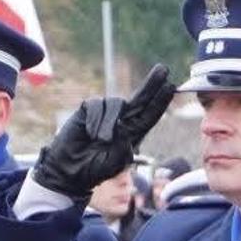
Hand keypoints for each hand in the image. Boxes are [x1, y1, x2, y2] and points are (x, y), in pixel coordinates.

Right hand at [32, 65, 175, 200]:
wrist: (69, 171)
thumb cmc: (93, 170)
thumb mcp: (113, 163)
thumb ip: (122, 147)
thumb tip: (123, 124)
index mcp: (132, 133)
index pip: (149, 114)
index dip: (160, 101)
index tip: (171, 86)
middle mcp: (121, 120)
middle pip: (140, 99)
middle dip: (152, 84)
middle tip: (163, 69)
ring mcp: (105, 114)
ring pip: (116, 104)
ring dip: (109, 122)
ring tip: (100, 140)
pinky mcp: (88, 110)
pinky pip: (96, 105)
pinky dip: (95, 120)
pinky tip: (89, 133)